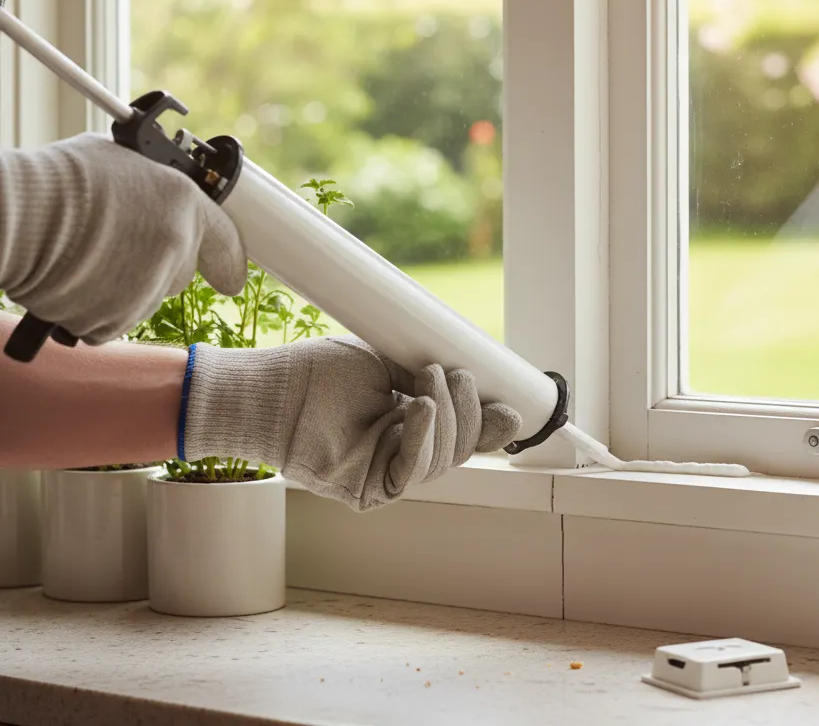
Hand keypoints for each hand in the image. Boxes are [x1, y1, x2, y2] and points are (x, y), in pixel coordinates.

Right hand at [0, 133, 246, 343]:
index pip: (226, 240)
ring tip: (84, 258)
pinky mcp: (118, 317)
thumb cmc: (60, 181)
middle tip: (116, 249)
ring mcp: (150, 286)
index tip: (232, 278)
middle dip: (155, 268)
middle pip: (180, 274)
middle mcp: (176, 247)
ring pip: (145, 299)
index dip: (227, 261)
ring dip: (121, 289)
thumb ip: (152, 189)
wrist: (19, 217)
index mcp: (184, 204)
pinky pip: (112, 321)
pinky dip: (94, 310)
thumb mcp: (122, 164)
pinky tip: (74, 280)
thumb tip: (155, 194)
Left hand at [183, 336, 523, 509]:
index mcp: (412, 425)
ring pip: (444, 459)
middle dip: (469, 411)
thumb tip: (480, 381)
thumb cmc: (319, 372)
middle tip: (451, 373)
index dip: (490, 424)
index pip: (465, 433)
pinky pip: (412, 471)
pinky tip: (417, 407)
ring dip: (445, 416)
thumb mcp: (386, 364)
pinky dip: (422, 437)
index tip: (510, 406)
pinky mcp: (370, 490)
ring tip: (426, 379)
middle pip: (462, 448)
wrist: (271, 390)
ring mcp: (388, 473)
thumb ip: (430, 377)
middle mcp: (404, 453)